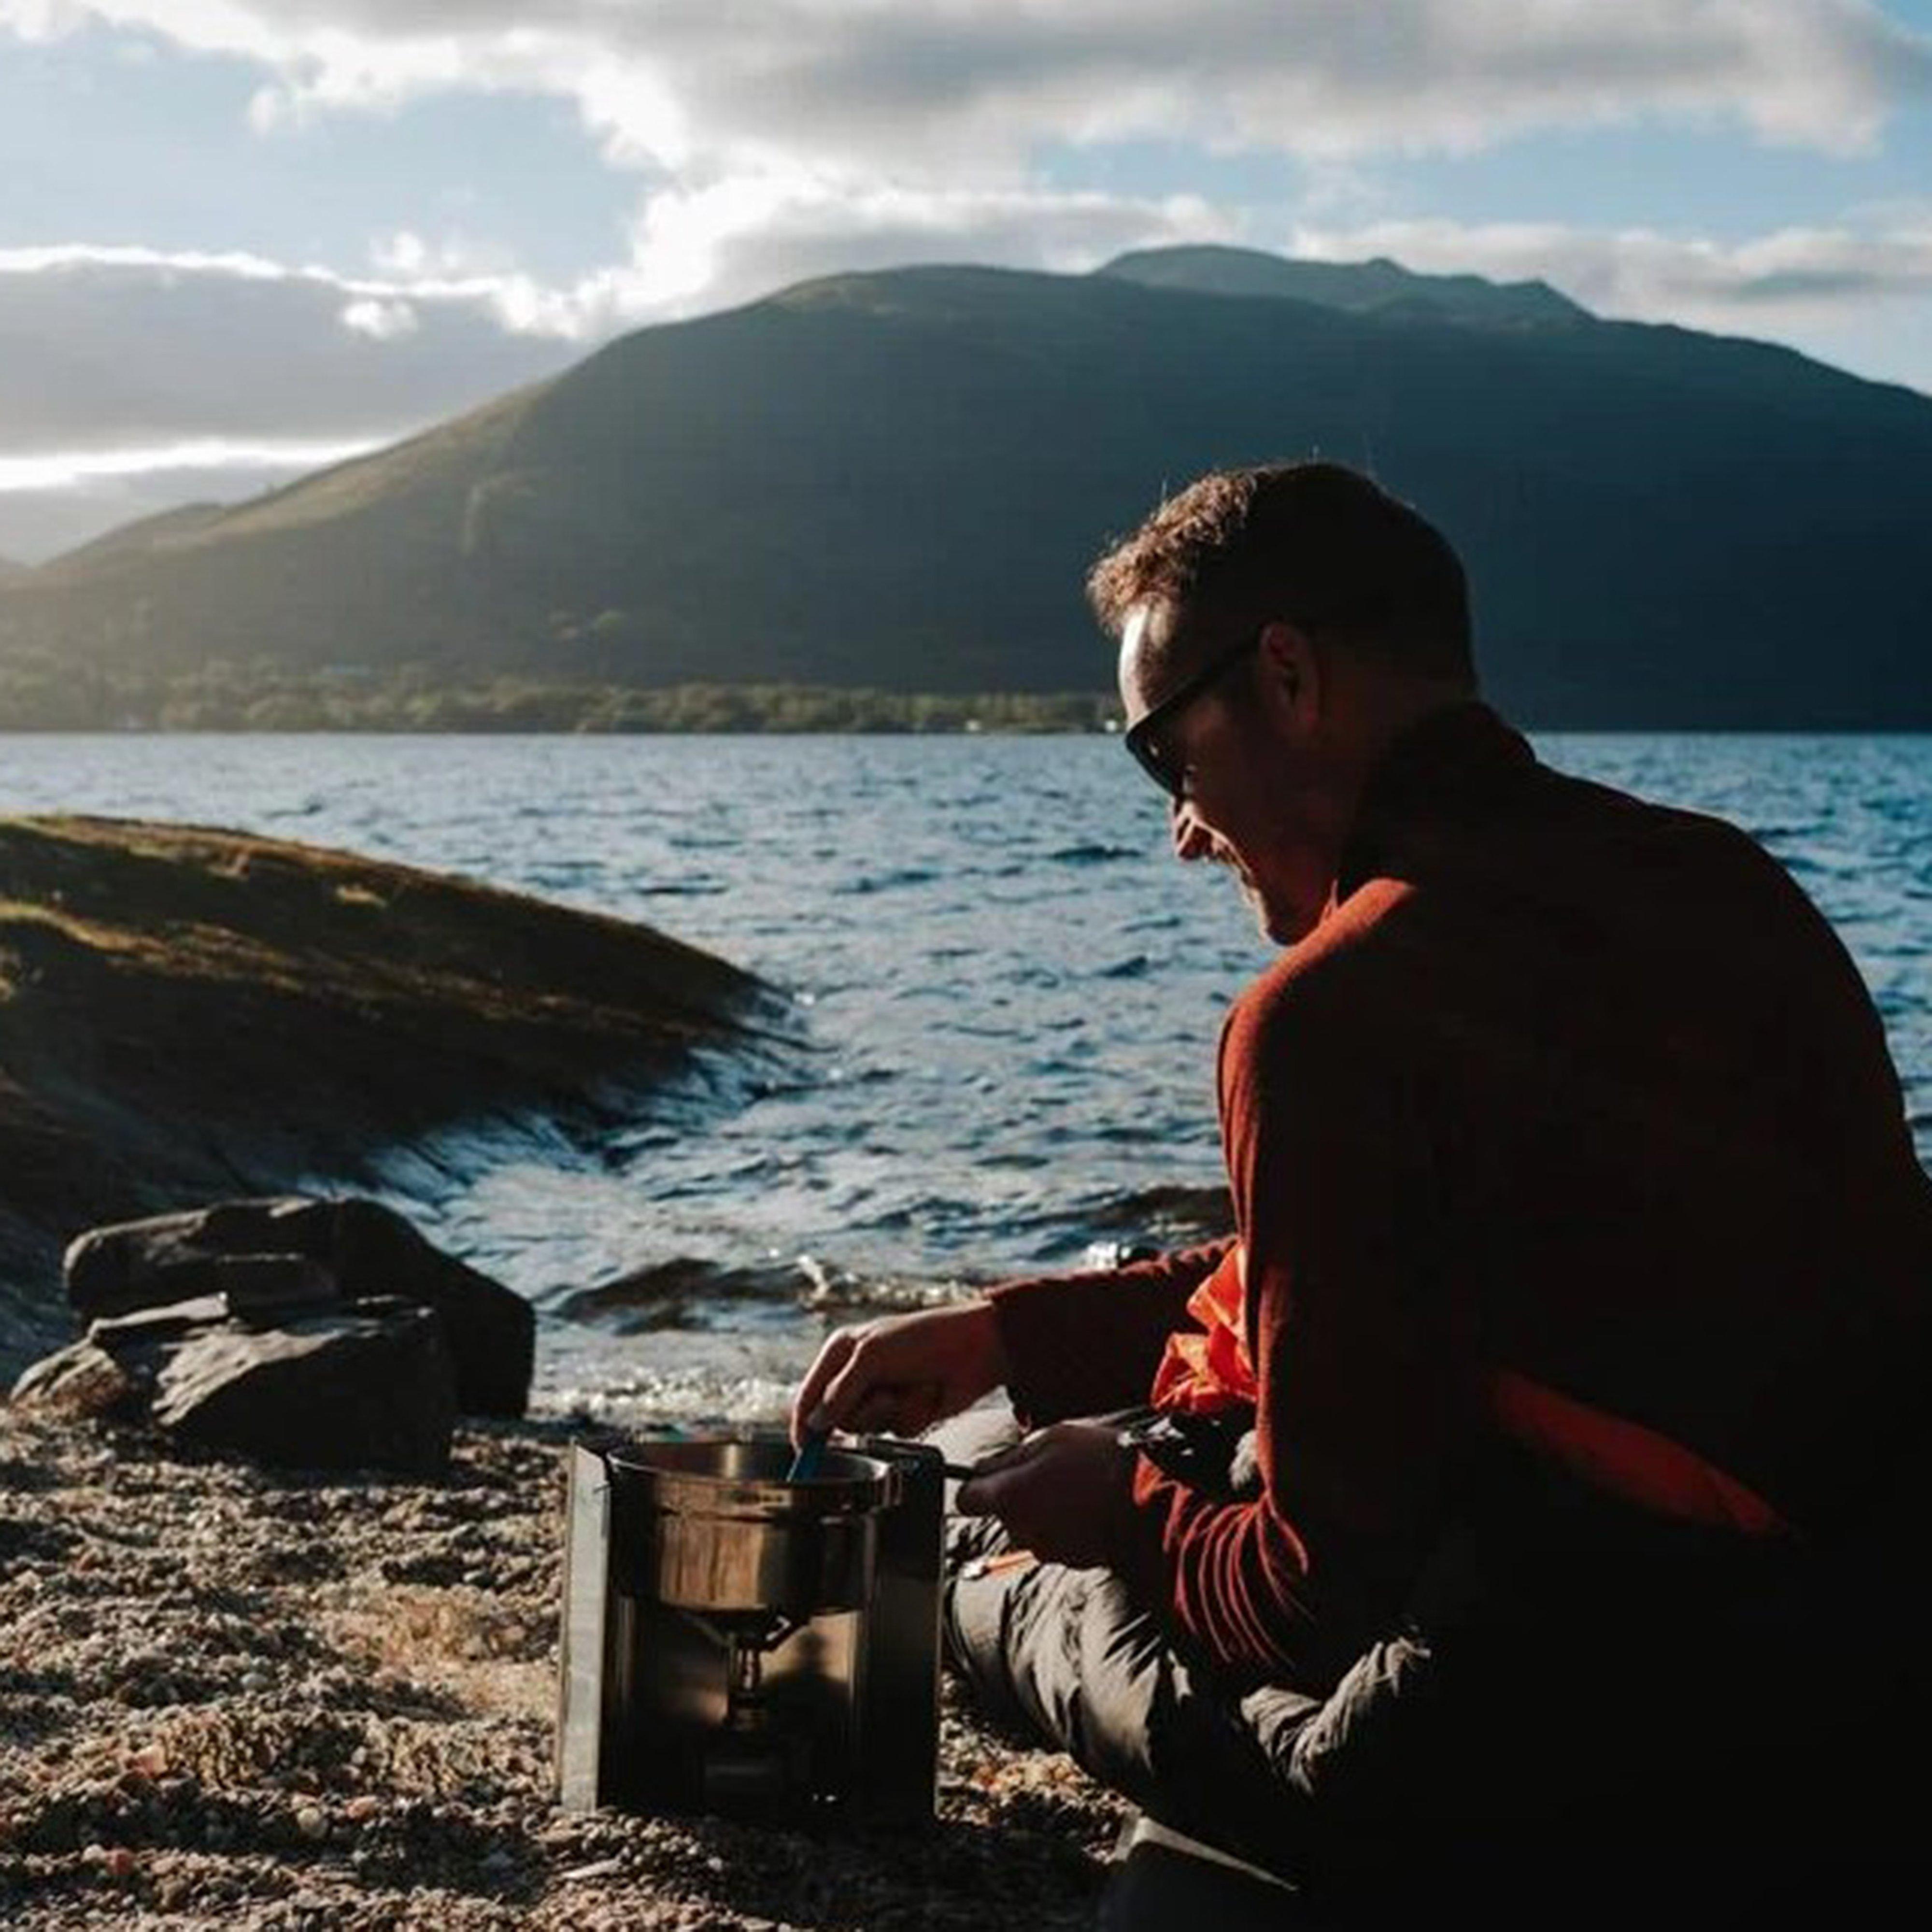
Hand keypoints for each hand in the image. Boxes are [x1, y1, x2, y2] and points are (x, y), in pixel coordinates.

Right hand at [789, 1299, 1007, 1447]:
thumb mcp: (872, 1356)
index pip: (809, 1394)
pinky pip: (896, 1432)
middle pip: (837, 1419)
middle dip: (864, 1411)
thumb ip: (840, 1392)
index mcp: (840, 1351)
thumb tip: (815, 1425)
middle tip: (886, 1392)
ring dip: (892, 1411)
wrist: (975, 1348)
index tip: (805, 1449)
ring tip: (910, 1387)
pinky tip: (926, 1395)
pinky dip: (912, 1415)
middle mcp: (856, 1375)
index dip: (804, 1423)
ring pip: (867, 1428)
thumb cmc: (922, 1339)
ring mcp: (881, 1395)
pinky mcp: (904, 1412)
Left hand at [954, 1420, 1136, 1569]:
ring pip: (1030, 1525)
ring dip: (1043, 1509)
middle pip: (1002, 1512)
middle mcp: (1020, 1529)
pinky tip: (1087, 1506)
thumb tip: (980, 1470)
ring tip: (1075, 1486)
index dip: (976, 1486)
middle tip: (1049, 1471)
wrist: (1146, 1501)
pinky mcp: (1070, 1560)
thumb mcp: (1050, 1440)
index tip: (992, 1475)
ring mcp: (1046, 1548)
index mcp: (1008, 1497)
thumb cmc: (1097, 1462)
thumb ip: (1009, 1457)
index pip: (966, 1500)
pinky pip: (1055, 1538)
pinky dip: (1064, 1525)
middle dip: (1017, 1494)